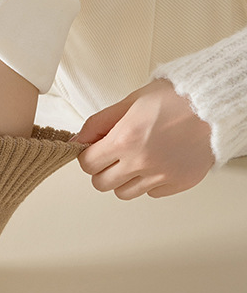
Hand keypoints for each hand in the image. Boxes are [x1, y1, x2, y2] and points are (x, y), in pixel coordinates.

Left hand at [73, 78, 214, 199]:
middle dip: (101, 170)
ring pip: (124, 193)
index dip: (87, 156)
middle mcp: (142, 161)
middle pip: (101, 183)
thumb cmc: (176, 99)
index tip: (93, 150)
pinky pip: (150, 193)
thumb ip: (99, 123)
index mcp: (125, 139)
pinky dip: (148, 182)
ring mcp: (161, 176)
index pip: (87, 164)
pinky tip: (155, 163)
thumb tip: (78, 140)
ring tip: (134, 160)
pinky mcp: (178, 184)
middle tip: (111, 156)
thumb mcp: (130, 102)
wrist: (214, 105)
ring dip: (123, 179)